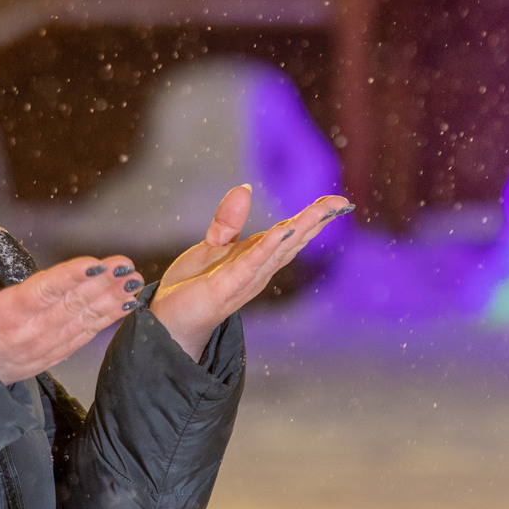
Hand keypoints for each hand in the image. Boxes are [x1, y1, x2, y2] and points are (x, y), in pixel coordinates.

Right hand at [0, 242, 145, 384]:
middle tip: (126, 265)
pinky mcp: (51, 358)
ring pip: (82, 321)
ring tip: (133, 282)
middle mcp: (30, 332)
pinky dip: (105, 322)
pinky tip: (124, 307)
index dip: (71, 276)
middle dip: (102, 284)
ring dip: (110, 300)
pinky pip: (82, 338)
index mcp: (6, 315)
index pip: (44, 291)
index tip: (96, 262)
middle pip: (72, 304)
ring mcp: (43, 347)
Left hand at [148, 186, 352, 354]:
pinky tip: (281, 231)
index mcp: (257, 257)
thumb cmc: (193, 287)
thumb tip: (245, 187)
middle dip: (316, 221)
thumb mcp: (213, 245)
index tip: (337, 202)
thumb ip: (229, 219)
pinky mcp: (225, 286)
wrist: (168, 321)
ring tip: (321, 212)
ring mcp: (245, 279)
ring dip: (299, 230)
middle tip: (340, 203)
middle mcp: (258, 270)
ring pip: (278, 250)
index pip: (290, 234)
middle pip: (292, 241)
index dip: (313, 217)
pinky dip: (267, 248)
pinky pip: (250, 264)